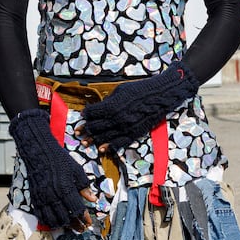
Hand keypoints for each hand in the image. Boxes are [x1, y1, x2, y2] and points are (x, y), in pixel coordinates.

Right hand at [9, 110, 97, 230]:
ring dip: (62, 225)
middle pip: (65, 218)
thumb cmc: (60, 160)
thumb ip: (84, 187)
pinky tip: (55, 222)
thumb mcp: (77, 170)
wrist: (39, 152)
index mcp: (66, 189)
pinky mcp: (35, 198)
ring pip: (53, 220)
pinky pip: (41, 216)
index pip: (77, 210)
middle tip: (82, 228)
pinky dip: (49, 221)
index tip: (89, 223)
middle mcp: (53, 196)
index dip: (84, 218)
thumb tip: (93, 199)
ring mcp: (43, 198)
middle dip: (75, 225)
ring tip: (70, 226)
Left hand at [78, 66, 198, 151]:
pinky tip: (102, 149)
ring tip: (85, 142)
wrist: (160, 96)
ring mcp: (125, 128)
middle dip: (86, 129)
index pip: (92, 113)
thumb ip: (108, 101)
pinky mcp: (134, 134)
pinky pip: (119, 143)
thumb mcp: (119, 90)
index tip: (83, 115)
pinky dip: (109, 147)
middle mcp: (117, 119)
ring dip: (94, 140)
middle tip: (79, 131)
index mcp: (111, 106)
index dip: (86, 114)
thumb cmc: (140, 90)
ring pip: (104, 137)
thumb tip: (100, 108)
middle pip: (95, 127)